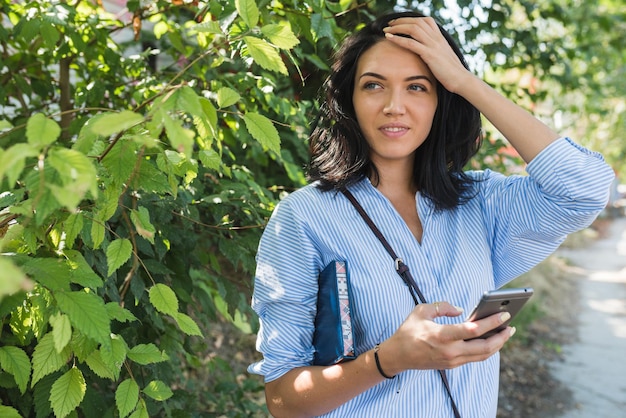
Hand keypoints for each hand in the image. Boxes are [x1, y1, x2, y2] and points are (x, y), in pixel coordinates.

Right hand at [377, 301, 514, 375]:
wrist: (398, 356)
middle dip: (501, 336)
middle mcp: (450, 351)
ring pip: (483, 355)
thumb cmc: (408, 330)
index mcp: (442, 336)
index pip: (473, 330)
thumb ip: (443, 307)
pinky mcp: (452, 365)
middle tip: (511, 326)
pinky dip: (486, 350)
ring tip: (506, 333)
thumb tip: (461, 310)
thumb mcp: (422, 311)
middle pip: (484, 347)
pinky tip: (491, 340)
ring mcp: (452, 360)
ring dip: (497, 345)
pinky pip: (475, 358)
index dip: (491, 322)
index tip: (504, 315)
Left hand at [383, 17, 472, 93]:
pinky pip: (411, 43)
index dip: (410, 19)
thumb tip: (426, 52)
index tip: (399, 22)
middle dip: (401, 21)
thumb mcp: (442, 57)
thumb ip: (435, 51)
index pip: (425, 20)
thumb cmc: (451, 72)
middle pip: (416, 22)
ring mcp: (433, 45)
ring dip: (397, 28)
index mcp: (440, 38)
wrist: (461, 79)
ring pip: (413, 29)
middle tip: (389, 24)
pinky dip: (398, 39)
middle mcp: (436, 38)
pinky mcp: (429, 54)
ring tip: (386, 30)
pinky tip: (389, 38)